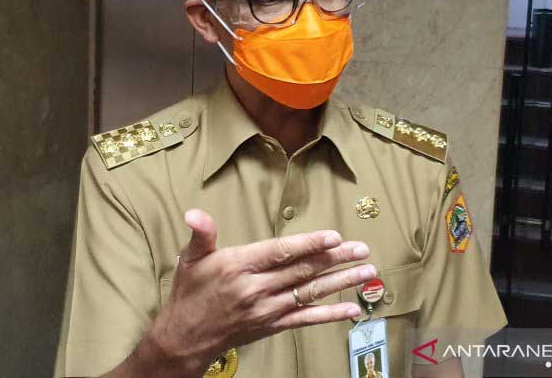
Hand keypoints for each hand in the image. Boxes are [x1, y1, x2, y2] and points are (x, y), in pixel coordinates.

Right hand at [142, 208, 375, 375]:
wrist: (185, 338)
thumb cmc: (190, 293)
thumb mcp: (191, 258)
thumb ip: (201, 233)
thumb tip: (194, 213)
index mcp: (239, 266)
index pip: (281, 252)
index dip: (309, 244)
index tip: (334, 236)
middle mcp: (257, 289)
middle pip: (303, 271)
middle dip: (336, 258)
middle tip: (362, 248)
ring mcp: (268, 310)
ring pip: (310, 293)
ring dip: (341, 282)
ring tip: (366, 271)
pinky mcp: (273, 326)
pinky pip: (306, 320)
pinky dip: (330, 315)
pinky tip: (351, 309)